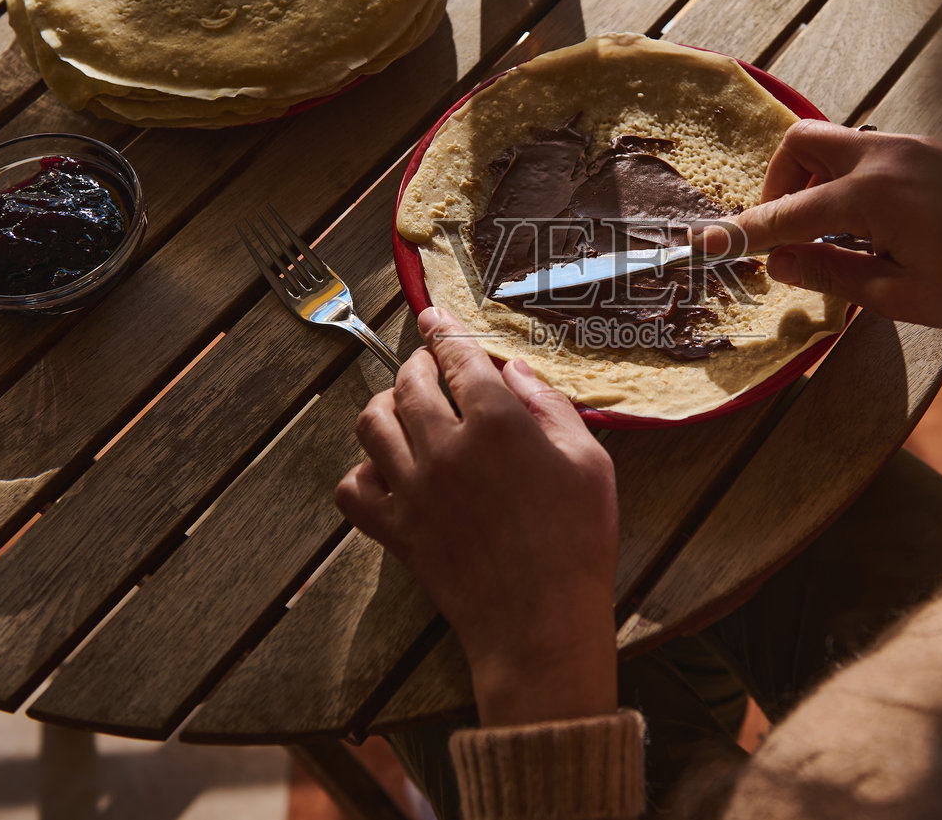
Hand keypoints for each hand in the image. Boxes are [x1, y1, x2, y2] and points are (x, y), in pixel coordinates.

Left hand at [335, 307, 619, 725]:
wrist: (540, 625)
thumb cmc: (578, 542)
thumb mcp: (589, 463)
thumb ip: (551, 407)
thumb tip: (515, 372)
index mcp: (496, 423)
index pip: (458, 356)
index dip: (445, 330)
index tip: (435, 316)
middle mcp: (445, 447)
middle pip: (410, 381)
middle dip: (420, 363)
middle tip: (434, 366)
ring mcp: (413, 490)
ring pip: (372, 423)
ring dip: (386, 404)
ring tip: (407, 408)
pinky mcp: (396, 531)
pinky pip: (352, 488)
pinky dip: (363, 471)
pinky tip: (389, 470)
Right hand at [699, 120, 941, 327]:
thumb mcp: (903, 297)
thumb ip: (833, 275)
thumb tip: (779, 264)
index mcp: (874, 196)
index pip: (788, 214)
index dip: (743, 233)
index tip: (704, 243)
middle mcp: (884, 156)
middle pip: (800, 142)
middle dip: (777, 183)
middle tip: (783, 231)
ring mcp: (907, 145)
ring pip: (831, 142)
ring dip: (812, 180)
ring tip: (827, 233)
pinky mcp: (925, 149)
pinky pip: (862, 152)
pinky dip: (844, 179)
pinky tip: (865, 222)